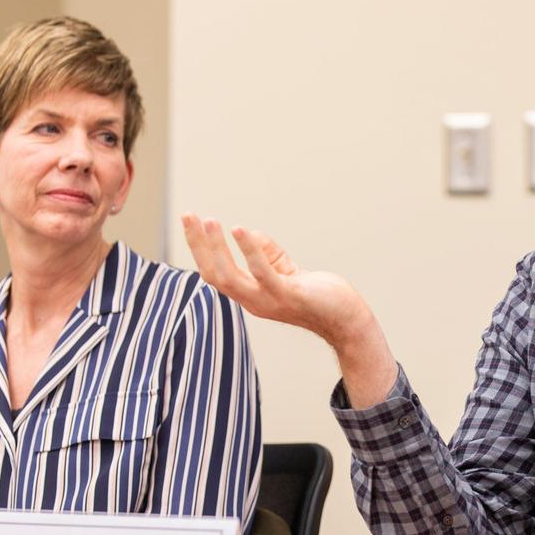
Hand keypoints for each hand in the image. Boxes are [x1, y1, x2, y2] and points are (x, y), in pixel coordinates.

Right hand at [181, 214, 372, 345]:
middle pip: (214, 275)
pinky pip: (262, 273)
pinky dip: (249, 251)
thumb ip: (265, 252)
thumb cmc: (317, 295)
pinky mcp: (288, 295)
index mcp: (249, 295)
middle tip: (188, 216)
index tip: (190, 221)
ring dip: (216, 249)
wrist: (346, 319)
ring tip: (209, 222)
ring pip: (230, 277)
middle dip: (198, 245)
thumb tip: (246, 234)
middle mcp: (253, 301)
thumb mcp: (284, 269)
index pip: (214, 273)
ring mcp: (269, 301)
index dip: (199, 249)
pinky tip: (240, 231)